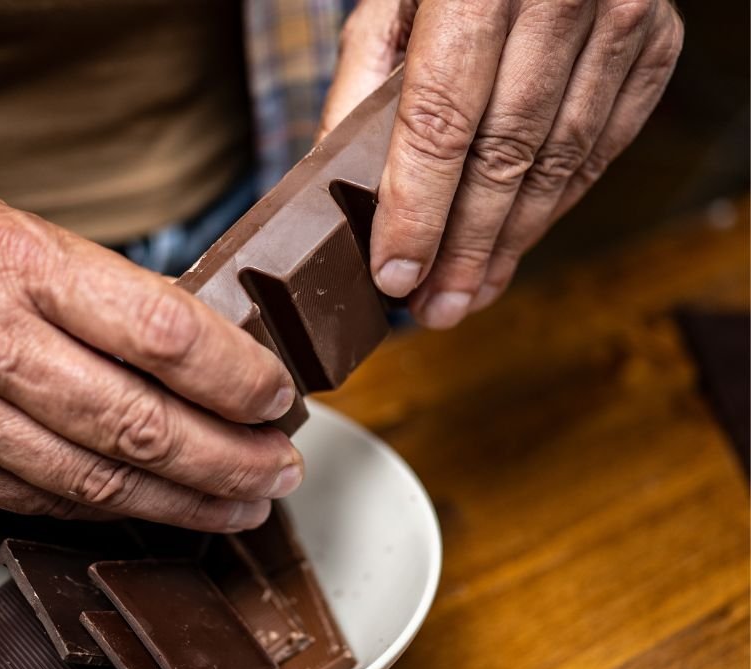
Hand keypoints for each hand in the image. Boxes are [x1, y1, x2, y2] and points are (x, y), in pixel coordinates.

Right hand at [0, 172, 301, 531]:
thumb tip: (194, 352)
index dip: (236, 376)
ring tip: (241, 505)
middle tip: (281, 468)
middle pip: (140, 426)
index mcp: (14, 265)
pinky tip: (156, 512)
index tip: (278, 396)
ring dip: (185, 504)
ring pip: (97, 484)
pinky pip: (41, 501)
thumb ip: (96, 291)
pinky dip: (110, 513)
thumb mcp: (7, 228)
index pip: (160, 333)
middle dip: (230, 458)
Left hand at [319, 0, 682, 327]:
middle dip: (462, 247)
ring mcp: (621, 19)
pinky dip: (558, 203)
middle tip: (433, 308)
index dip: (417, 210)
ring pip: (559, 163)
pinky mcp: (656, 42)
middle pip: (504, 156)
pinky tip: (517, 243)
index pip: (441, 122)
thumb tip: (341, 190)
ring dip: (510, 242)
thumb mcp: (392, 4)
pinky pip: (603, 145)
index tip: (396, 275)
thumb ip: (363, 89)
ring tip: (469, 293)